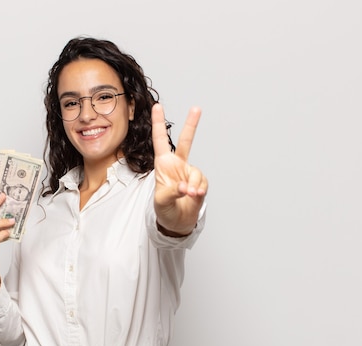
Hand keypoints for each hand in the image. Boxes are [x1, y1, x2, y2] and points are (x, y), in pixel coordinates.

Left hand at [152, 103, 206, 235]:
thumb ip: (172, 192)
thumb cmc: (164, 210)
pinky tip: (194, 196)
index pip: (160, 140)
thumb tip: (186, 187)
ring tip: (189, 195)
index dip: (158, 123)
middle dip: (191, 125)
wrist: (177, 222)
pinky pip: (203, 183)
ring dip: (194, 184)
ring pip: (196, 173)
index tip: (158, 107)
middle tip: (197, 108)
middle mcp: (177, 165)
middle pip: (186, 142)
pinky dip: (200, 190)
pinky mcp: (200, 182)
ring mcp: (189, 173)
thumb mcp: (162, 201)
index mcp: (163, 165)